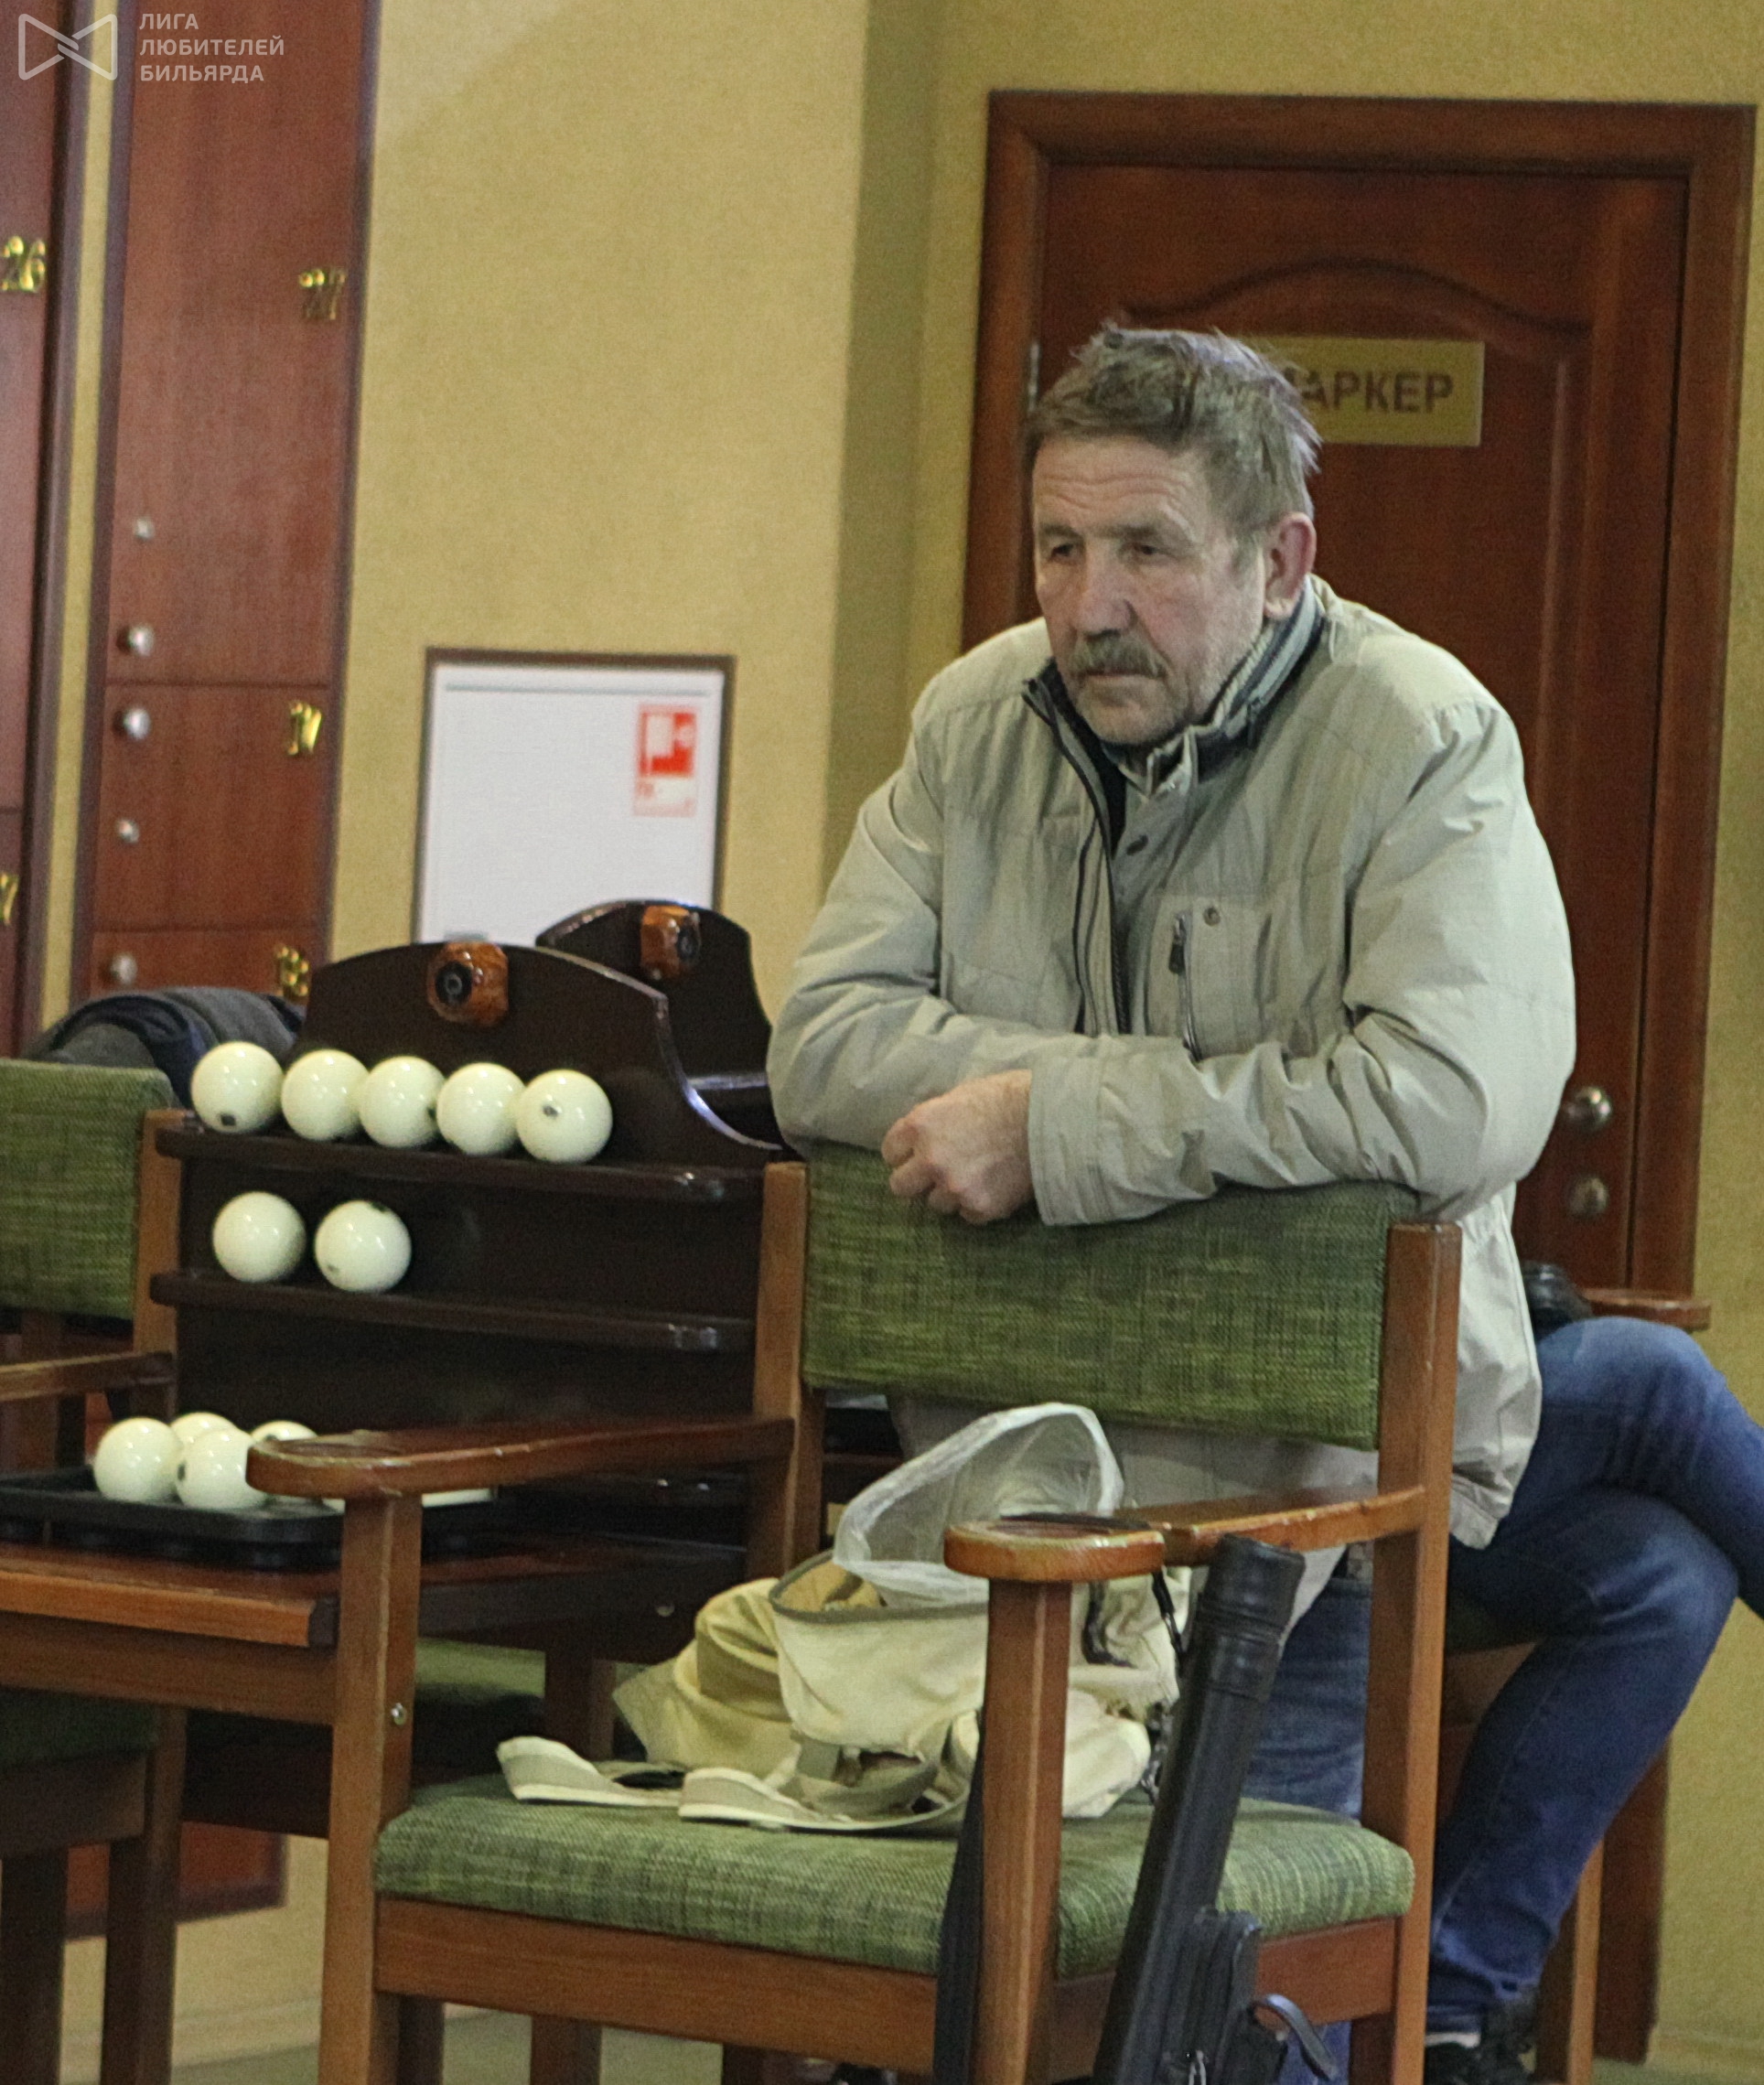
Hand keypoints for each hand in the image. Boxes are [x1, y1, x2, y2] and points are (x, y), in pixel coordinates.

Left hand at [880, 1071, 1033, 1223]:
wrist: (1052, 1121)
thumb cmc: (1010, 1097)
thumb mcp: (962, 1095)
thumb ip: (936, 1120)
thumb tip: (924, 1135)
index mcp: (922, 1125)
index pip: (890, 1151)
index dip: (905, 1152)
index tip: (917, 1153)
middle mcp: (931, 1159)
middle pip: (900, 1186)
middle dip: (916, 1180)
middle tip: (937, 1173)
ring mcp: (955, 1187)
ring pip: (936, 1204)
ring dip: (950, 1193)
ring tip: (976, 1175)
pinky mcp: (980, 1207)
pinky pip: (967, 1214)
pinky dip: (977, 1203)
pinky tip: (994, 1185)